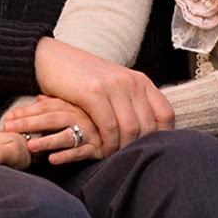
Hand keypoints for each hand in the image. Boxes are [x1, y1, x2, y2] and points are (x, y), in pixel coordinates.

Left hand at [2, 95, 102, 164]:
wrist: (129, 122)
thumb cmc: (96, 117)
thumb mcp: (77, 106)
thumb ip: (59, 103)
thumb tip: (39, 98)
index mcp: (75, 104)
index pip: (47, 106)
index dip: (26, 112)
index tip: (8, 118)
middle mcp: (83, 116)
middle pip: (53, 117)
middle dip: (28, 123)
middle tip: (8, 129)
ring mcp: (91, 131)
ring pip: (66, 135)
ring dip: (47, 140)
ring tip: (29, 146)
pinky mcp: (100, 148)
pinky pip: (82, 152)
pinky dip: (67, 156)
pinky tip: (52, 160)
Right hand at [33, 37, 172, 157]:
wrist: (52, 58)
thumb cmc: (82, 78)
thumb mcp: (114, 86)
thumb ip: (131, 104)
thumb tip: (148, 134)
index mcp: (140, 81)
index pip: (165, 114)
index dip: (162, 137)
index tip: (147, 150)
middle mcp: (131, 82)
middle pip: (148, 126)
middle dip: (137, 147)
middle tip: (126, 159)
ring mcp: (113, 86)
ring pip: (130, 129)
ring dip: (121, 149)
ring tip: (112, 158)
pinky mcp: (93, 93)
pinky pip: (108, 127)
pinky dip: (106, 144)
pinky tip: (100, 150)